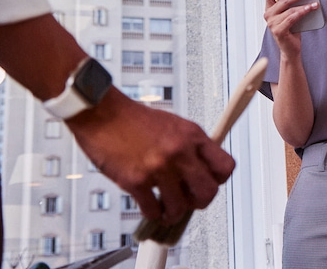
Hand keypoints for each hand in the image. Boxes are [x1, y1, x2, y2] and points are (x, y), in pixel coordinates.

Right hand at [67, 90, 235, 222]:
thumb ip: (189, 146)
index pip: (225, 167)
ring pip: (180, 207)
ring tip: (166, 208)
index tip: (208, 183)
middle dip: (199, 202)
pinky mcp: (136, 180)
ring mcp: (158, 167)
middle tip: (189, 201)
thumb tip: (200, 170)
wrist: (101, 113)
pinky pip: (153, 210)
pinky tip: (149, 207)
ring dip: (173, 212)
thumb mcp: (173, 125)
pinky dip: (152, 214)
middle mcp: (179, 151)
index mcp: (191, 135)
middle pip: (208, 192)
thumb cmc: (132, 119)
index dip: (218, 180)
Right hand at [264, 0, 315, 58]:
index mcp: (269, 9)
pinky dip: (303, 12)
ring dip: (304, 4)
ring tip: (314, 2)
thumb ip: (292, 4)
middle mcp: (268, 16)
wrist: (290, 49)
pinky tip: (311, 8)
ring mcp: (272, 24)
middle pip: (283, 0)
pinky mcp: (279, 31)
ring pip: (290, 9)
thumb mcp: (290, 14)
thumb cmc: (291, 30)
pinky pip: (293, 18)